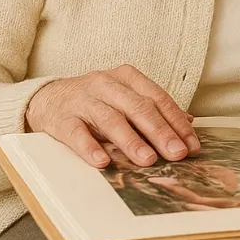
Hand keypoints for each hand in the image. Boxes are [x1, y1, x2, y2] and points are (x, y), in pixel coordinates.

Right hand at [24, 65, 200, 167]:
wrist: (47, 99)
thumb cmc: (95, 102)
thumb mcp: (124, 98)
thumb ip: (153, 109)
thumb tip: (189, 123)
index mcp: (125, 77)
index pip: (156, 98)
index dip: (176, 122)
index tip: (191, 145)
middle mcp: (105, 84)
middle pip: (137, 107)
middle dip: (160, 132)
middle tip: (176, 153)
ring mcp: (83, 100)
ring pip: (110, 119)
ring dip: (131, 141)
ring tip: (147, 159)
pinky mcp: (62, 119)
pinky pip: (76, 133)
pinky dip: (89, 147)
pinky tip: (102, 162)